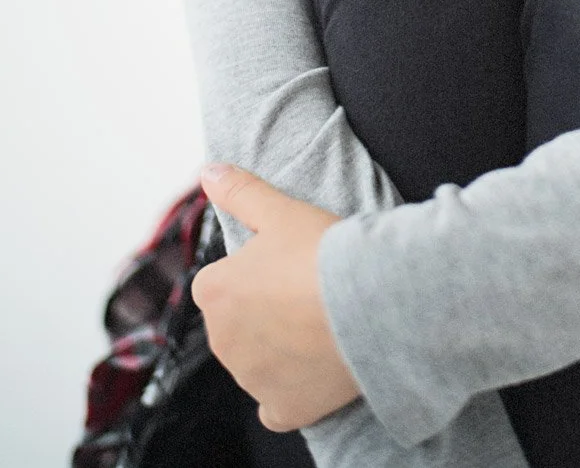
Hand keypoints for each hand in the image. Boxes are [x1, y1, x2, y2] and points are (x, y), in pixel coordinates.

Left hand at [192, 163, 362, 431]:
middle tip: (305, 292)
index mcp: (214, 292)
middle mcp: (222, 340)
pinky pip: (275, 405)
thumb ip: (240, 191)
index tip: (283, 267)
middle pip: (236, 324)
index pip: (219, 283)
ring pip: (256, 362)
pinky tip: (312, 372)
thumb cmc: (324, 252)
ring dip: (277, 349)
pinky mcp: (282, 408)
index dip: (252, 274)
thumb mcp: (280, 210)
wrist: (372, 299)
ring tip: (320, 323)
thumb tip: (208, 171)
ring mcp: (251, 379)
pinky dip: (289, 393)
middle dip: (261, 313)